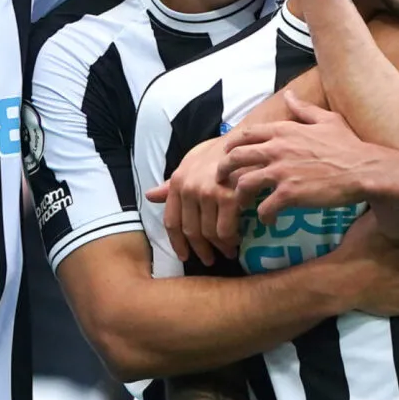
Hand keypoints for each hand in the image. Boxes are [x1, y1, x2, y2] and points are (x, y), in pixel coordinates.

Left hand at [144, 135, 240, 266]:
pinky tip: (237, 241)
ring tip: (227, 251)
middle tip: (209, 260)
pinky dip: (231, 240)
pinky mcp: (228, 197)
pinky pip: (226, 230)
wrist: (248, 139)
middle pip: (190, 231)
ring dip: (219, 247)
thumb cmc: (220, 152)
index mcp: (178, 182)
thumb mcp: (192, 163)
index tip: (184, 256)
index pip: (171, 221)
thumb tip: (150, 196)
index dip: (177, 243)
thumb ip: (172, 184)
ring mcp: (208, 193)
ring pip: (209, 233)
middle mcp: (189, 188)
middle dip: (200, 250)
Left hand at [220, 92, 379, 221]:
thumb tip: (289, 95)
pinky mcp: (289, 193)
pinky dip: (263, 216)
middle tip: (221, 181)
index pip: (246, 135)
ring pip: (244, 184)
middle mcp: (277, 149)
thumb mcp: (326, 120)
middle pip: (236, 158)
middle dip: (224, 170)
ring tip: (242, 205)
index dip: (232, 145)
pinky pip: (264, 207)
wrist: (363, 169)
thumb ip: (304, 109)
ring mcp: (281, 172)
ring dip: (239, 196)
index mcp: (283, 131)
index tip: (227, 154)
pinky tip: (268, 220)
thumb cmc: (348, 145)